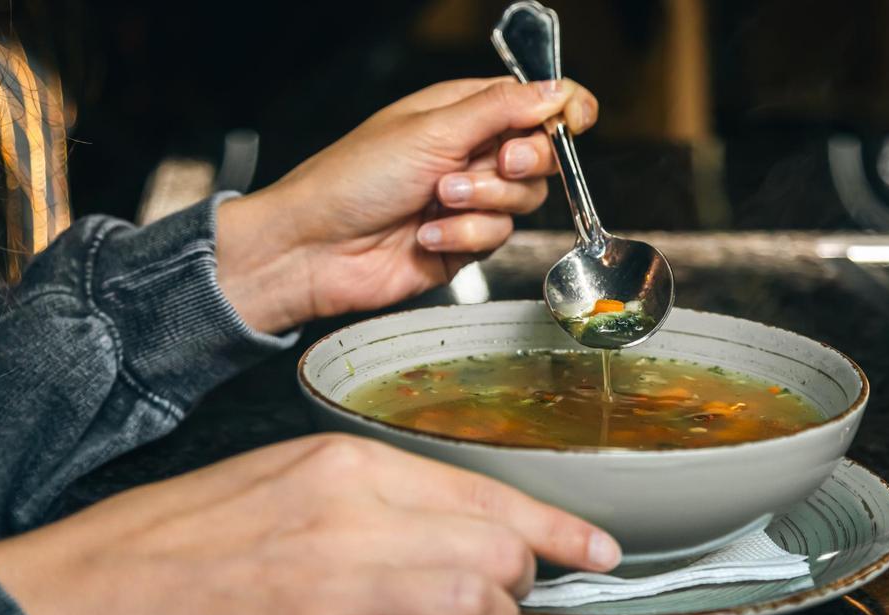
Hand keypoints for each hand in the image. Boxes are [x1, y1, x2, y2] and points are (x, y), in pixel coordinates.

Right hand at [0, 434, 619, 614]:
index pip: (484, 491)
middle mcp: (350, 516)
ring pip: (474, 606)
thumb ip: (381, 498)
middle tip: (506, 597)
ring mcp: (334, 587)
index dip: (557, 528)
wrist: (101, 588)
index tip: (597, 551)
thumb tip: (464, 526)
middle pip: (495, 550)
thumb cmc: (192, 534)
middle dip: (520, 583)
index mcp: (345, 463)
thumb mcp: (290, 478)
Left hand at [215, 77, 598, 332]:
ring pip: (523, 201)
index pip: (533, 102)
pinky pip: (495, 238)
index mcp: (461, 111)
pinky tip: (425, 234)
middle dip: (522, 162)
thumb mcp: (431, 130)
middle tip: (495, 163)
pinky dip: (462, 237)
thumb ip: (501, 110)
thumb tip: (556, 90)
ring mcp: (468, 201)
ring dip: (482, 202)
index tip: (575, 122)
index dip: (562, 110)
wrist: (313, 249)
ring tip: (437, 200)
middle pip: (540, 155)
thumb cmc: (351, 180)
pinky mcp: (463, 244)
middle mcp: (469, 153)